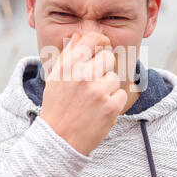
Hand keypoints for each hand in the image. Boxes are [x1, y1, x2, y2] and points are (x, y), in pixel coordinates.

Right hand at [40, 32, 127, 155]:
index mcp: (68, 65)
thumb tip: (79, 36)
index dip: (101, 42)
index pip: (93, 38)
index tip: (103, 47)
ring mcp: (98, 91)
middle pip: (108, 58)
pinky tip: (99, 111)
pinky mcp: (111, 107)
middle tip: (94, 83)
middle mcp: (83, 75)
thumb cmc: (57, 107)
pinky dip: (114, 103)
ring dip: (108, 88)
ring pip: (115, 78)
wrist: (58, 141)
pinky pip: (121, 95)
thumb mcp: (55, 79)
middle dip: (104, 69)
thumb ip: (68, 55)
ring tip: (93, 101)